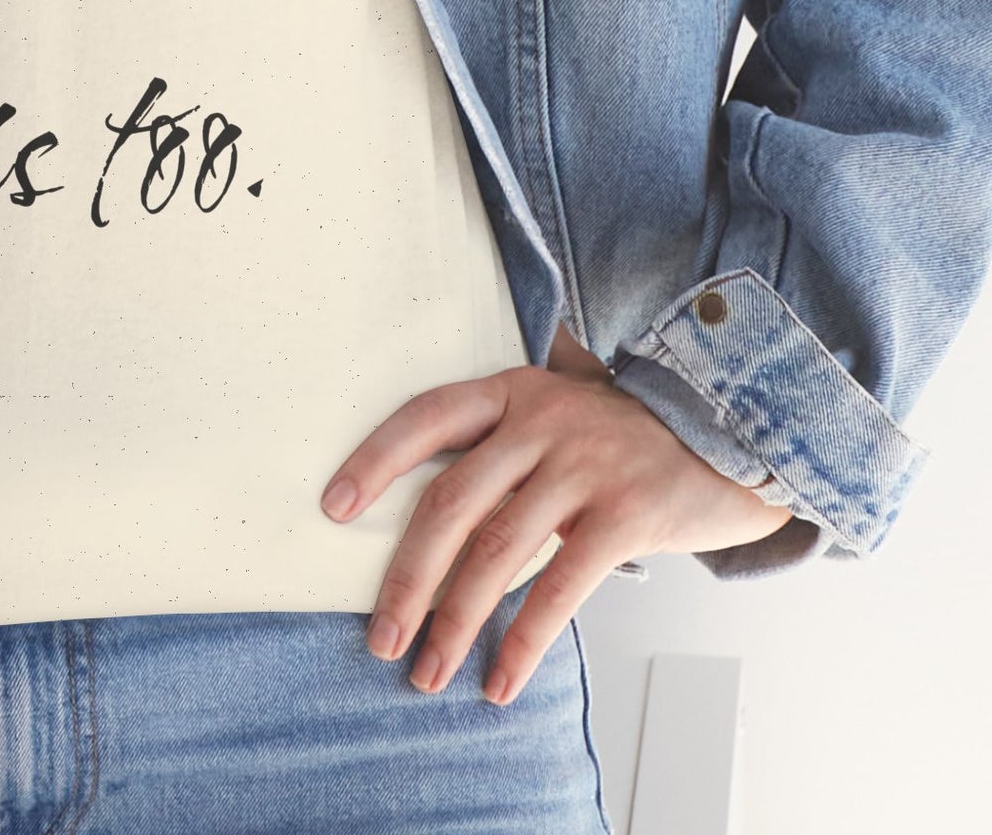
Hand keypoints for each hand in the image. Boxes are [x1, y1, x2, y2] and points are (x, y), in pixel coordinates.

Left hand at [318, 324, 793, 704]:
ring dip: (456, 620)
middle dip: (408, 578)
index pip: (424, 418)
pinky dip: (524, 640)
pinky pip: (560, 586)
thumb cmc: (628, 435)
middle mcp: (540, 420)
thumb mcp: (559, 412)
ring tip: (428, 669)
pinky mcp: (626, 512)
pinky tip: (500, 679)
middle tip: (379, 636)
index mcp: (511, 391)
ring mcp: (584, 464)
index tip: (333, 508)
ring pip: (497, 551)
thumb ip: (504, 445)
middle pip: (451, 503)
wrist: (737, 430)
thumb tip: (428, 520)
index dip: (375, 461)